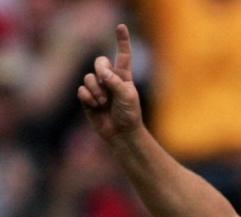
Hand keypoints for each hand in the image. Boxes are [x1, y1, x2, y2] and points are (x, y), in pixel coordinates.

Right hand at [77, 24, 140, 140]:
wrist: (122, 134)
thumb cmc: (129, 115)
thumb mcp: (127, 96)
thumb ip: (115, 81)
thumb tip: (101, 72)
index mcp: (123, 76)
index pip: (123, 55)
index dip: (122, 41)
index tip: (121, 26)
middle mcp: (110, 79)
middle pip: (99, 61)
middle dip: (100, 70)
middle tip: (106, 83)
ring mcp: (98, 89)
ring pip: (88, 77)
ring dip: (96, 90)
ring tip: (103, 103)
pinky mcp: (88, 99)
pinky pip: (81, 90)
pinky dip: (87, 97)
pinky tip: (95, 106)